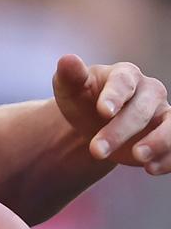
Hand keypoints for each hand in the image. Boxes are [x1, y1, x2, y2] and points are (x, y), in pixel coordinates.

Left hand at [53, 54, 170, 173]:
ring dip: (159, 142)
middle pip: (141, 109)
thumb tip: (67, 59)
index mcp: (125, 74)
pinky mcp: (169, 134)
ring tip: (138, 158)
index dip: (114, 96)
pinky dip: (168, 158)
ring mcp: (163, 113)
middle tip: (95, 151)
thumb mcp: (70, 89)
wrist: (95, 122)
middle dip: (119, 130)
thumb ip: (70, 76)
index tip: (103, 112)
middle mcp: (149, 91)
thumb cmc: (82, 100)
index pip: (123, 82)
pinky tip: (150, 169)